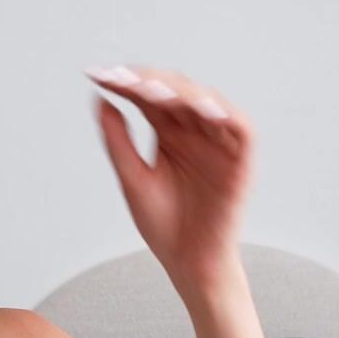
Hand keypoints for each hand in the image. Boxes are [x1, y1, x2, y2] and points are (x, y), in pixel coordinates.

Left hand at [85, 64, 254, 291]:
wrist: (189, 263)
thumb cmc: (164, 226)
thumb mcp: (132, 178)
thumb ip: (118, 140)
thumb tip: (101, 99)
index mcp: (168, 133)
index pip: (147, 96)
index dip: (125, 82)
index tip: (97, 74)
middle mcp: (194, 131)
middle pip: (175, 91)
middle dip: (148, 81)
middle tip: (121, 78)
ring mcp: (218, 142)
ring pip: (206, 101)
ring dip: (181, 92)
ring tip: (151, 89)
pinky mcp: (240, 159)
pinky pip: (240, 128)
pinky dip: (225, 114)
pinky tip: (199, 107)